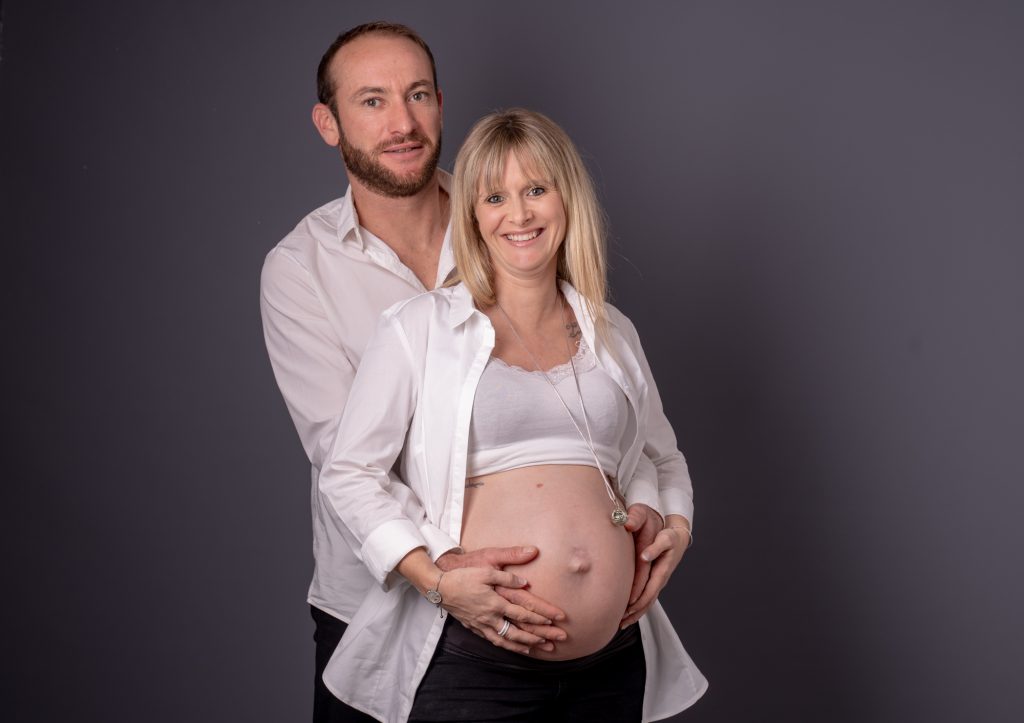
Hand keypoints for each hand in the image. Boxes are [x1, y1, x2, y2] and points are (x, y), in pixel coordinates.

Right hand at [437, 546, 567, 651]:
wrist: (440, 587)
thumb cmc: (463, 576)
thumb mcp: (486, 570)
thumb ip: (507, 577)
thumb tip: (525, 582)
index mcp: (495, 603)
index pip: (523, 614)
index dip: (540, 618)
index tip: (555, 621)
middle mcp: (490, 617)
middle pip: (518, 632)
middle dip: (538, 638)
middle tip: (555, 642)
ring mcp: (482, 625)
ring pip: (506, 640)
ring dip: (524, 645)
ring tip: (539, 648)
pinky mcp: (474, 627)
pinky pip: (494, 640)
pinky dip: (507, 646)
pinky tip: (514, 647)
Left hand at [620, 512, 689, 627]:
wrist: (679, 537)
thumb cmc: (670, 537)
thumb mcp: (665, 539)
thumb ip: (655, 547)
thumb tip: (644, 556)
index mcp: (662, 572)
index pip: (650, 590)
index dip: (639, 601)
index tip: (627, 608)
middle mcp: (660, 580)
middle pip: (648, 601)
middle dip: (635, 612)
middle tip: (621, 622)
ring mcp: (658, 582)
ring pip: (647, 602)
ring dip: (636, 613)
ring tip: (622, 624)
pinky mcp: (654, 581)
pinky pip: (646, 597)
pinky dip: (638, 607)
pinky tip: (628, 613)